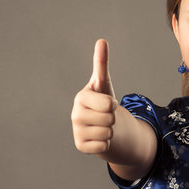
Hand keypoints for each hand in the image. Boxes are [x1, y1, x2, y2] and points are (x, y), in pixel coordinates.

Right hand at [71, 39, 117, 153]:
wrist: (101, 125)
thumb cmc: (102, 102)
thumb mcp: (104, 83)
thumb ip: (102, 63)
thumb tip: (101, 41)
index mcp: (80, 98)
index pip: (108, 104)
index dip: (113, 104)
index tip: (106, 103)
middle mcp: (75, 115)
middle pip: (109, 120)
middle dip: (112, 118)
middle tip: (105, 116)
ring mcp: (76, 131)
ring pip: (107, 133)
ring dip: (110, 131)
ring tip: (103, 126)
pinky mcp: (80, 146)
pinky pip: (103, 147)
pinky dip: (106, 143)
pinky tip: (99, 137)